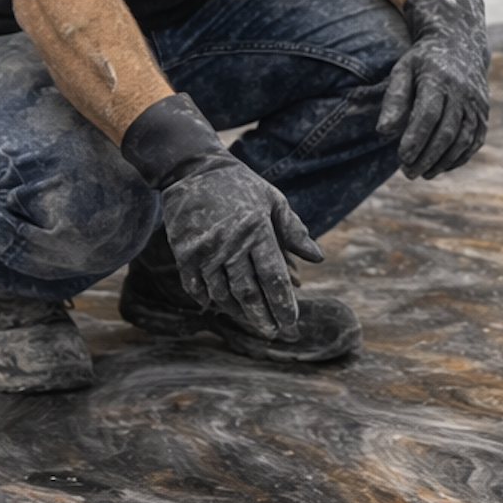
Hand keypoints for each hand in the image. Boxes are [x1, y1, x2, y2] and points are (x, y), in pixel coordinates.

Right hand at [160, 156, 321, 338]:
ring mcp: (205, 249)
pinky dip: (208, 299)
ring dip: (238, 312)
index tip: (291, 322)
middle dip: (263, 316)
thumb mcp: (275, 201)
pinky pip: (196, 285)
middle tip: (275, 333)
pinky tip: (220, 308)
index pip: (273, 277)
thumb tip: (318, 258)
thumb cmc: (243, 186)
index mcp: (257, 231)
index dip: (282, 303)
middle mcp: (231, 243)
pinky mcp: (185, 251)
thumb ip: (295, 231)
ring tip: (254, 323)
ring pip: (223, 292)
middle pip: (248, 291)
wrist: (195, 169)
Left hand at [378, 0, 490, 179]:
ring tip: (423, 173)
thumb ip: (393, 100)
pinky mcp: (484, 113)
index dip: (416, 138)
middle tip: (408, 172)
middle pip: (446, 131)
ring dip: (443, 161)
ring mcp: (477, 103)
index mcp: (439, 79)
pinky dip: (459, 158)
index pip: (428, 114)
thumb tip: (383, 132)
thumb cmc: (423, 61)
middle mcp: (463, 92)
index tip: (402, 157)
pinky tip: (442, 167)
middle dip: (427, 156)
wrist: (460, 44)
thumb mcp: (403, 70)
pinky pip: (475, 141)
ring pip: (463, 139)